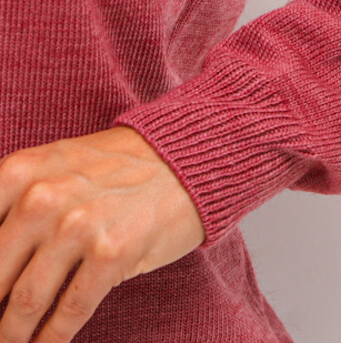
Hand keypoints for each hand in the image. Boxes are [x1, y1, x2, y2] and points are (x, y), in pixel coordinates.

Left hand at [0, 126, 205, 342]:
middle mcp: (43, 198)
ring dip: (13, 333)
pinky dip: (51, 338)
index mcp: (19, 172)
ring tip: (12, 341)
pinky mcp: (111, 254)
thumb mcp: (52, 166)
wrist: (183, 157)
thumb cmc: (113, 167)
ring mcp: (78, 226)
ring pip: (26, 302)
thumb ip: (12, 205)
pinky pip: (68, 312)